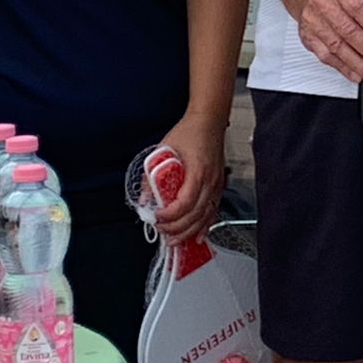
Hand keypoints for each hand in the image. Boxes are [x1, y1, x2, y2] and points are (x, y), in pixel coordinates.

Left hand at [152, 112, 227, 244]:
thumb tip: (143, 199)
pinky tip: (197, 235)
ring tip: (175, 240)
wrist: (208, 121)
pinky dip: (205, 225)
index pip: (185, 202)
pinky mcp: (218, 186)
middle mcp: (210, 181)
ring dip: (189, 231)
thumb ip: (151, 177)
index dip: (170, 215)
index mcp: (197, 172)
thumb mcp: (163, 151)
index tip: (157, 217)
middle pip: (196, 214)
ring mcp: (216, 184)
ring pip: (205, 216)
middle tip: (162, 233)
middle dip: (177, 228)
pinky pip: (213, 211)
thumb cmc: (188, 133)